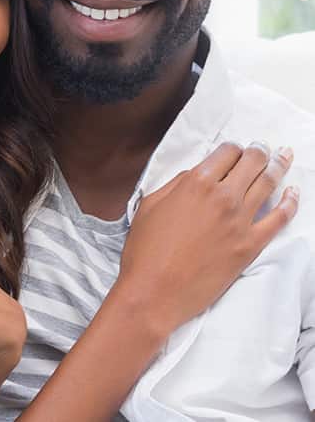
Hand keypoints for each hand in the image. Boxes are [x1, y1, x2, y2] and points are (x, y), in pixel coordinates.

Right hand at [116, 141, 297, 337]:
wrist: (155, 292)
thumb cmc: (145, 250)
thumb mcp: (150, 205)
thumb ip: (175, 184)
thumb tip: (194, 175)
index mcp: (195, 183)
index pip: (225, 153)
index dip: (233, 148)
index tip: (236, 149)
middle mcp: (222, 197)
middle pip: (252, 163)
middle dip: (260, 152)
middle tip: (264, 148)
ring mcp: (240, 222)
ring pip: (268, 185)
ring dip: (278, 167)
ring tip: (284, 157)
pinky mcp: (250, 246)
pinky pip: (279, 219)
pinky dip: (290, 203)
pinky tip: (294, 193)